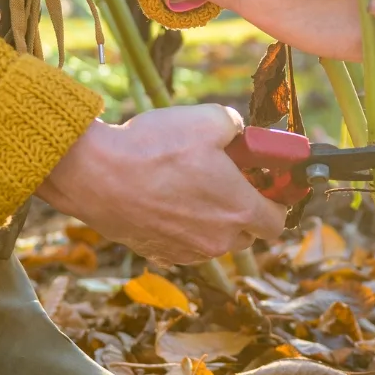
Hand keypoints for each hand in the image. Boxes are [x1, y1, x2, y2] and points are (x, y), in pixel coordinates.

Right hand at [36, 105, 286, 264]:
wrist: (95, 174)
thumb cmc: (154, 147)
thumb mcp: (208, 119)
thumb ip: (237, 126)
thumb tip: (240, 132)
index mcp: (240, 211)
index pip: (278, 221)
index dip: (275, 200)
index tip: (263, 183)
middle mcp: (219, 241)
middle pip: (248, 233)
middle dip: (243, 209)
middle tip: (225, 180)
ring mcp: (189, 253)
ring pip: (215, 240)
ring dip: (212, 220)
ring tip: (188, 186)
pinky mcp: (161, 255)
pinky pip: (185, 244)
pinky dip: (183, 227)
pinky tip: (164, 200)